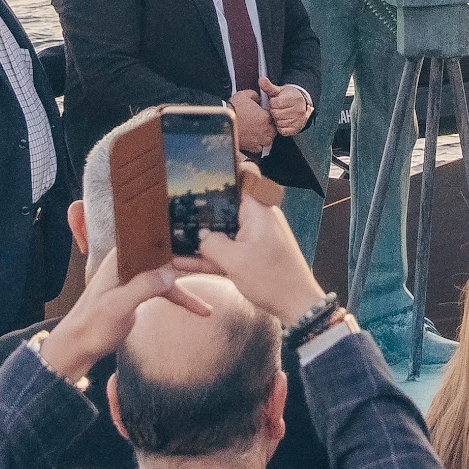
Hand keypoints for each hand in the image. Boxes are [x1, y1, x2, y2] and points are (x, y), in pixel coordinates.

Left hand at [38, 248, 211, 384]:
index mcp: (122, 256)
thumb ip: (143, 287)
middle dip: (194, 256)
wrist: (79, 347)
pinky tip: (203, 310)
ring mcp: (137, 276)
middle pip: (168, 253)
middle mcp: (131, 261)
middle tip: (220, 258)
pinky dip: (185, 298)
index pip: (155, 238)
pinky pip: (168, 290)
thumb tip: (171, 274)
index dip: (179, 234)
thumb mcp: (117, 306)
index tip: (204, 235)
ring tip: (220, 276)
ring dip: (194, 277)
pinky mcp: (142, 291)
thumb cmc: (91, 326)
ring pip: (172, 271)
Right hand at [180, 163, 328, 325]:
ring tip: (171, 233)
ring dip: (200, 235)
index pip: (246, 174)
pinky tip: (180, 261)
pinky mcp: (250, 254)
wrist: (296, 306)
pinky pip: (225, 250)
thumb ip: (211, 244)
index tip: (204, 162)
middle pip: (227, 202)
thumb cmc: (273, 280)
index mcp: (258, 210)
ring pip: (222, 229)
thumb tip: (198, 236)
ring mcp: (253, 237)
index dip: (228, 165)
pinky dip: (207, 255)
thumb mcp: (235, 261)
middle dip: (203, 204)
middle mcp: (257, 218)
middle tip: (174, 201)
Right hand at [230, 88, 275, 154]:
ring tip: (259, 132)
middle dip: (270, 126)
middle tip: (263, 123)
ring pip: (268, 140)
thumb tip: (258, 97)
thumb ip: (255, 95)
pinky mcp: (251, 147)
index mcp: (265, 117)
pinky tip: (253, 139)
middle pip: (273, 130)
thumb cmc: (232, 109)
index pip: (275, 117)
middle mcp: (264, 130)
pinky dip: (258, 145)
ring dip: (266, 136)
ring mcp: (258, 140)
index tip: (265, 114)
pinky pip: (259, 148)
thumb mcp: (244, 95)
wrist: (221, 122)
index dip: (270, 115)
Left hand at [263, 79, 313, 136]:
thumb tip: (261, 79)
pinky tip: (282, 121)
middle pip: (276, 113)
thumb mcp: (280, 91)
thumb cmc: (289, 98)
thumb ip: (269, 86)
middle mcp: (298, 110)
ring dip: (277, 119)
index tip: (276, 102)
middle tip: (278, 109)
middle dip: (274, 111)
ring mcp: (298, 120)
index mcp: (294, 98)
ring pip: (279, 122)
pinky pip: (282, 130)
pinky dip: (280, 127)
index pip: (275, 103)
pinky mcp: (296, 129)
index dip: (273, 103)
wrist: (302, 106)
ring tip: (280, 115)